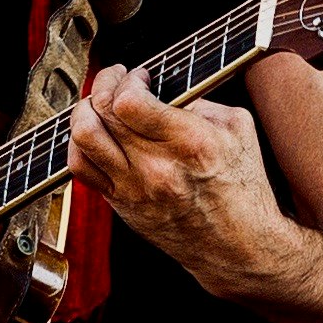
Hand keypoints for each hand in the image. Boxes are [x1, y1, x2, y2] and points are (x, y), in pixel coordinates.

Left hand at [65, 63, 289, 297]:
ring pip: (83, 138)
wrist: (237, 246)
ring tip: (100, 103)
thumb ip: (199, 99)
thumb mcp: (237, 129)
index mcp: (189, 143)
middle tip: (116, 78)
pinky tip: (96, 132)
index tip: (140, 76)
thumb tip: (162, 82)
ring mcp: (134, 189)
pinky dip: (79, 142)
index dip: (127, 80)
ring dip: (85, 110)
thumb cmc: (242, 186)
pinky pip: (80, 168)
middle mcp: (156, 168)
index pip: (128, 102)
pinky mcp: (121, 205)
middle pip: (102, 113)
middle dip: (104, 84)